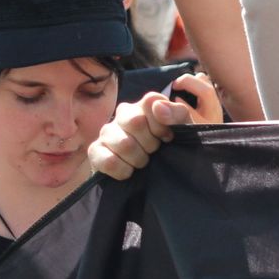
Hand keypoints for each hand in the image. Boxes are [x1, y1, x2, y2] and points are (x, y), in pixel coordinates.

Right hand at [88, 74, 220, 179]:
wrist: (154, 177)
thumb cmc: (169, 150)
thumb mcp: (183, 132)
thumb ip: (178, 115)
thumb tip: (158, 107)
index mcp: (145, 106)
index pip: (151, 101)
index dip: (161, 123)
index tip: (167, 137)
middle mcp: (122, 114)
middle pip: (135, 122)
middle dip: (150, 144)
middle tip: (153, 152)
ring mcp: (106, 132)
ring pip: (123, 143)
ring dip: (138, 159)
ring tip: (142, 163)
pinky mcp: (94, 151)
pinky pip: (108, 160)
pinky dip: (123, 170)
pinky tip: (129, 171)